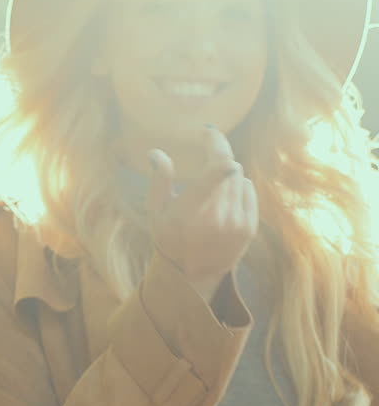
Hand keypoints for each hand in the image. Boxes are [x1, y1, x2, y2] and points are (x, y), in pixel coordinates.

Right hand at [146, 126, 257, 301]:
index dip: (217, 144)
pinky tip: (222, 198)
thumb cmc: (169, 238)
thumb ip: (159, 180)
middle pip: (230, 167)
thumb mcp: (156, 212)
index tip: (208, 132)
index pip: (219, 168)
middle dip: (218, 155)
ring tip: (210, 184)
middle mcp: (219, 215)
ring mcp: (237, 221)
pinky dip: (237, 187)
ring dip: (226, 173)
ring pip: (239, 177)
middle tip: (208, 148)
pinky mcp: (249, 225)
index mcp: (193, 210)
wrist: (193, 273)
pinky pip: (248, 190)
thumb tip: (156, 152)